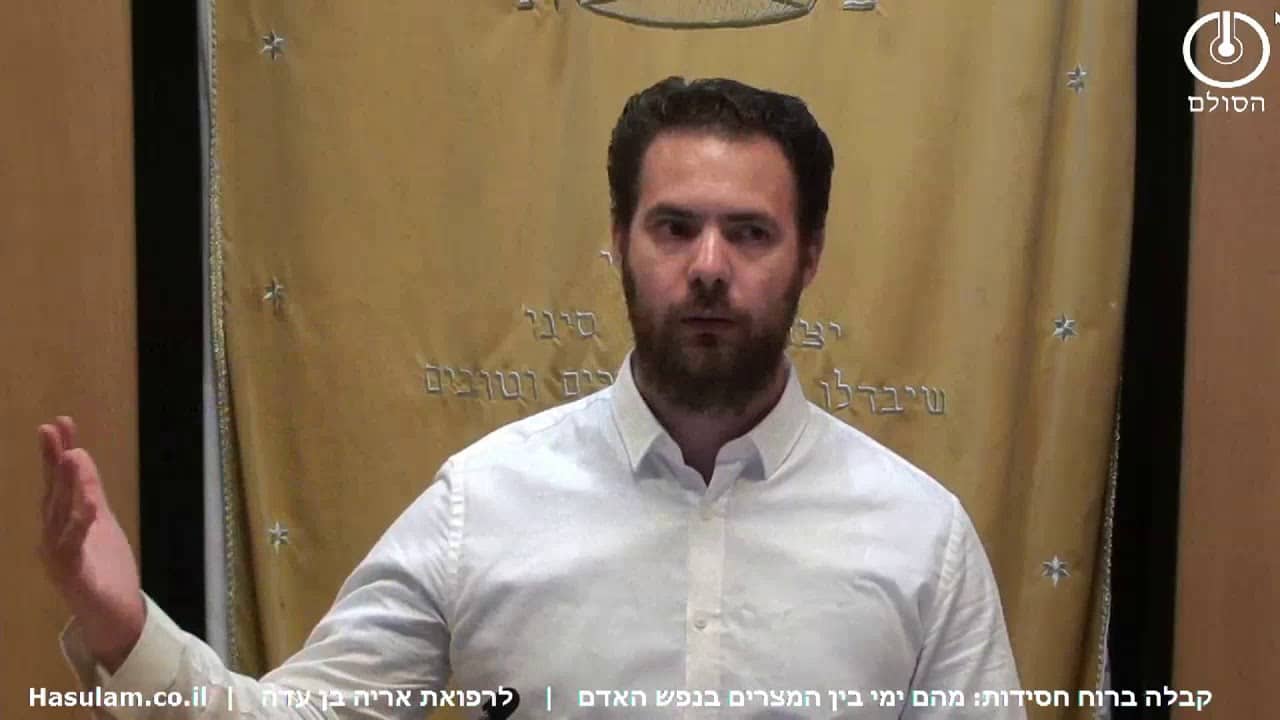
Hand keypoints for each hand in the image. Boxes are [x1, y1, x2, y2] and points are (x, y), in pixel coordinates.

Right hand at [37, 415, 144, 672]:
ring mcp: (59, 557)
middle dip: (53, 462)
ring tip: (73, 456)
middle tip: (52, 429)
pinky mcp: (72, 577)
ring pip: (59, 517)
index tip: (60, 423)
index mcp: (61, 523)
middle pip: (52, 494)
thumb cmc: (104, 568)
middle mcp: (53, 538)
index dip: (56, 453)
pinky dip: (80, 524)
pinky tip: (89, 503)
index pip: (57, 483)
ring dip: (66, 485)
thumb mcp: (100, 521)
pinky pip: (73, 547)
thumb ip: (89, 491)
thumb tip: (78, 455)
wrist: (113, 615)